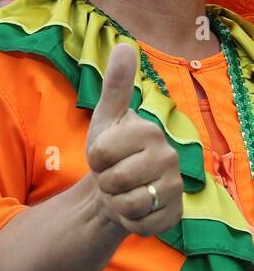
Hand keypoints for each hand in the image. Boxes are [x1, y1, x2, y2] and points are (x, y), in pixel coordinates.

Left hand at [85, 43, 182, 235]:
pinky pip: (140, 225)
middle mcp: (170, 157)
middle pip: (114, 179)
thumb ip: (115, 85)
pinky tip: (132, 209)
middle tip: (113, 174)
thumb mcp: (106, 117)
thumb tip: (123, 45)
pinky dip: (128, 221)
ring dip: (114, 201)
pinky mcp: (175, 215)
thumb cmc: (110, 150)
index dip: (94, 157)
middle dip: (103, 180)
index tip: (104, 153)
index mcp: (150, 131)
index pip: (102, 151)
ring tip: (122, 190)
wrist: (116, 187)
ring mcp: (175, 187)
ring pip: (126, 203)